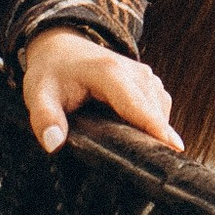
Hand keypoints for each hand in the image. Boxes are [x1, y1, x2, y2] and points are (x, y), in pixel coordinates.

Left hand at [19, 26, 182, 155]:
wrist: (61, 46)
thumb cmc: (51, 71)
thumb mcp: (39, 93)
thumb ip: (44, 118)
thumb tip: (53, 143)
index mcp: (109, 73)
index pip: (138, 106)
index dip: (156, 128)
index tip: (175, 148)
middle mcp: (134, 72)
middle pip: (154, 113)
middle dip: (155, 140)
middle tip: (146, 169)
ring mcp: (145, 76)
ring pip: (161, 111)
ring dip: (154, 132)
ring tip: (140, 156)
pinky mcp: (149, 83)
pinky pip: (159, 108)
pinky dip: (154, 124)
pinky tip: (137, 139)